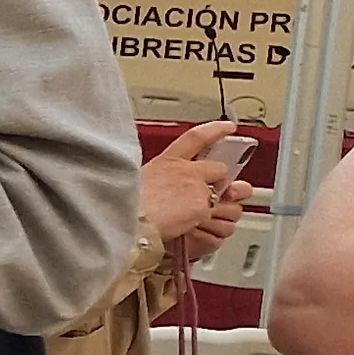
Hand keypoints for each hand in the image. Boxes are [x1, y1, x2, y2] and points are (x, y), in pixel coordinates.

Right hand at [142, 122, 254, 262]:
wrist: (125, 221)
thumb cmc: (128, 206)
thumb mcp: (138, 182)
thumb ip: (163, 180)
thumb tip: (170, 188)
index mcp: (166, 162)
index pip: (196, 138)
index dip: (215, 130)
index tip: (228, 127)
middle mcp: (185, 171)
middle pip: (219, 169)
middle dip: (219, 182)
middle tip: (211, 193)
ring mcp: (196, 188)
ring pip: (223, 194)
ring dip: (218, 206)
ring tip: (195, 216)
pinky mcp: (203, 207)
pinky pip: (218, 218)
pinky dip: (210, 225)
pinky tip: (191, 227)